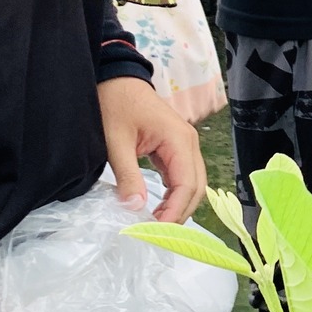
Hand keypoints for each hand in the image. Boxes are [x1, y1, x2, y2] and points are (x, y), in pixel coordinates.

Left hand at [98, 76, 205, 222]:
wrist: (116, 78)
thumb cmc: (115, 104)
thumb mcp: (116, 142)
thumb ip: (127, 176)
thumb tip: (135, 209)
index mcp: (178, 139)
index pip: (187, 184)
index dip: (175, 211)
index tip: (155, 230)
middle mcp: (189, 143)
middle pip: (196, 187)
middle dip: (180, 212)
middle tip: (155, 233)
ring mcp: (185, 144)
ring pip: (192, 183)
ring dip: (178, 205)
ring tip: (155, 224)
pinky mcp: (176, 147)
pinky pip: (183, 176)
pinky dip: (174, 194)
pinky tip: (159, 207)